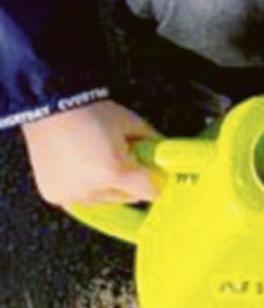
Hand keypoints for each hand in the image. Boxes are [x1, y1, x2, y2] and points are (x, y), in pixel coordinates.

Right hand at [22, 100, 159, 206]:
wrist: (50, 107)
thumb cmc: (90, 113)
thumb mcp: (131, 123)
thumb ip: (154, 142)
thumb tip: (168, 154)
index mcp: (114, 172)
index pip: (150, 192)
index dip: (156, 181)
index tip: (156, 173)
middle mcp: (91, 189)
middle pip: (128, 198)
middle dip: (131, 182)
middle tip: (125, 158)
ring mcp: (71, 195)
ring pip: (104, 201)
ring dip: (108, 187)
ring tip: (100, 160)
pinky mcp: (54, 195)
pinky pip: (80, 199)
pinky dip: (85, 188)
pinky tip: (83, 168)